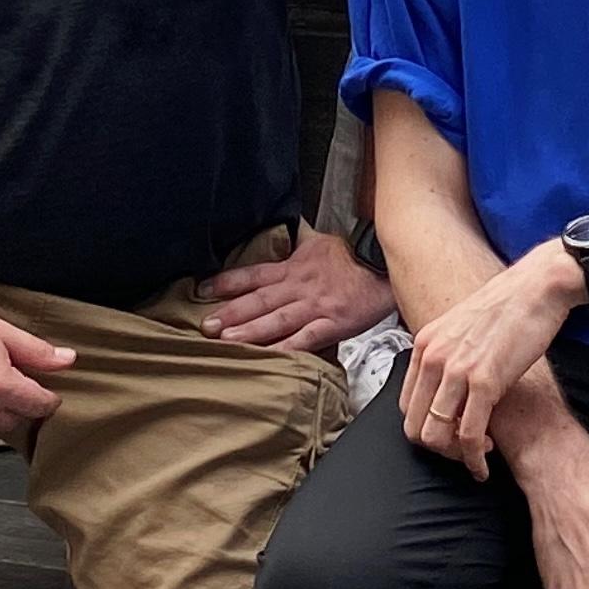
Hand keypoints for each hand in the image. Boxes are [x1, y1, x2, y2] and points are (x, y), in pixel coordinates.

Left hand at [201, 224, 391, 350]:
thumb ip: (294, 243)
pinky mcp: (333, 324)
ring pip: (278, 320)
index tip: (202, 290)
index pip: (254, 274)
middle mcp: (300, 287)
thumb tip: (280, 230)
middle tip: (206, 326)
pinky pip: (307, 338)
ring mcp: (316, 307)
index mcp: (294, 267)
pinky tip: (270, 358)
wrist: (385, 267)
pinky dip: (288, 348)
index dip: (228, 282)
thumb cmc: (351, 258)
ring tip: (228, 341)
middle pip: (260, 300)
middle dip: (231, 313)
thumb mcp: (318, 243)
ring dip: (251, 331)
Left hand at [399, 248, 575, 475]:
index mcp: (425, 344)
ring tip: (475, 457)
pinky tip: (484, 464)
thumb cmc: (510, 307)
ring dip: (455, 457)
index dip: (426, 429)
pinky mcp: (485, 380)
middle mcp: (433, 356)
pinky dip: (474, 458)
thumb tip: (447, 385)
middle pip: (414, 426)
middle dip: (438, 450)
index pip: (405, 406)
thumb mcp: (462, 326)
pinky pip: (468, 434)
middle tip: (461, 453)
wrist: (538, 287)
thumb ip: (448, 353)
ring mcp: (457, 369)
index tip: (449, 435)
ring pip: (436, 435)